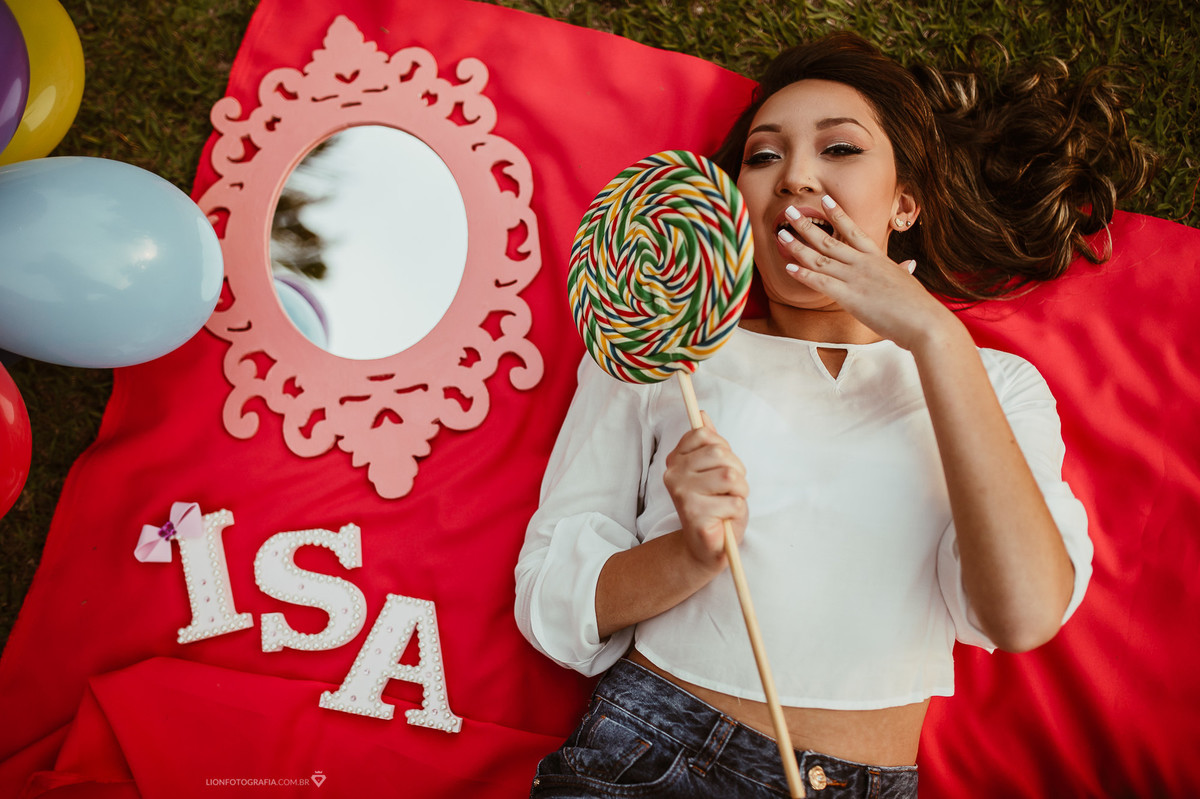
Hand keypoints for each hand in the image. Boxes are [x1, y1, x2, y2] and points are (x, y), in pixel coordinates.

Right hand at [662, 412, 748, 573]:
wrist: (707, 547)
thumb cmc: (714, 506)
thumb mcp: (714, 470)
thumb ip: (708, 444)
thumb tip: (702, 414)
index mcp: (676, 459)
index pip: (704, 435)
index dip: (724, 451)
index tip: (721, 467)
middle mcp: (673, 474)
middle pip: (720, 453)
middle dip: (737, 472)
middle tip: (730, 489)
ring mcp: (682, 494)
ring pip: (730, 476)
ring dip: (740, 492)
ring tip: (728, 503)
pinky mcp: (694, 514)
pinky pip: (734, 503)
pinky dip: (737, 512)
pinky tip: (724, 519)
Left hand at [780, 196, 962, 351]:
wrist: (925, 323)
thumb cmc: (918, 307)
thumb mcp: (908, 282)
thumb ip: (903, 271)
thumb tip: (909, 264)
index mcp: (878, 258)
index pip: (854, 230)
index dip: (837, 213)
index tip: (824, 199)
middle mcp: (864, 264)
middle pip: (830, 239)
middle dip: (807, 225)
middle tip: (790, 211)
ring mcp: (856, 278)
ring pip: (821, 257)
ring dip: (798, 246)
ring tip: (781, 234)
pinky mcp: (850, 297)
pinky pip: (821, 282)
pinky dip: (804, 274)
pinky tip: (788, 268)